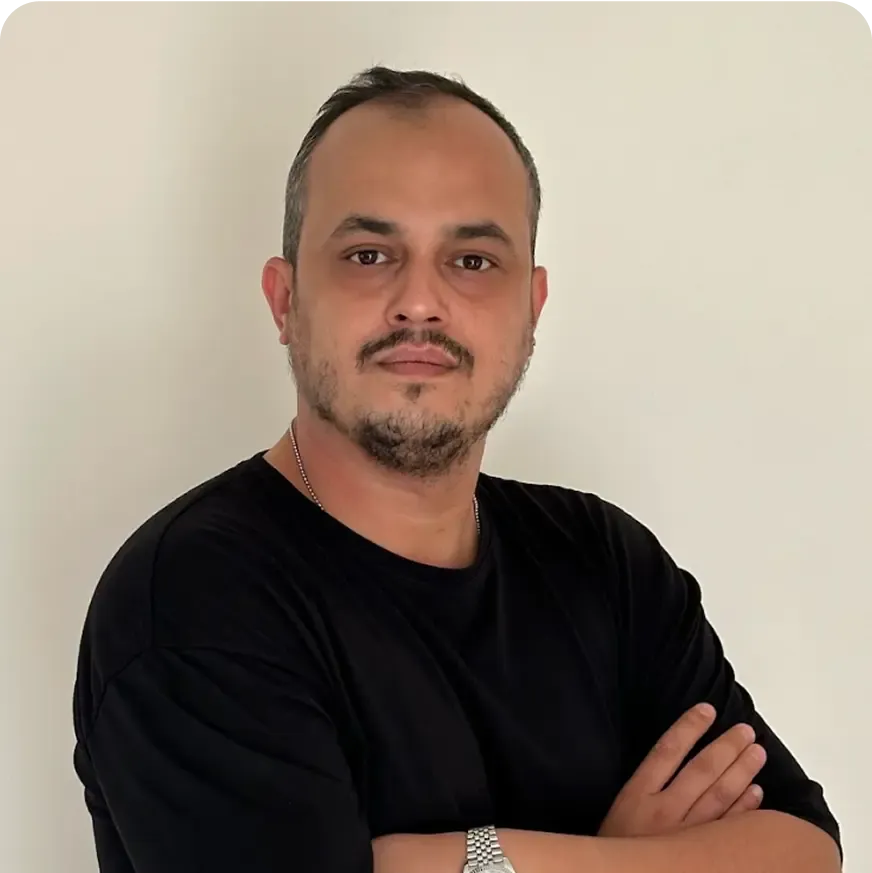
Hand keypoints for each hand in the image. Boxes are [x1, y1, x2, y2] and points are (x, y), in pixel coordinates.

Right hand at [598, 703, 766, 837]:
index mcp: (637, 794)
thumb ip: (646, 787)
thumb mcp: (621, 810)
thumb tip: (676, 756)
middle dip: (726, 747)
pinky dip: (744, 810)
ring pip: (719, 796)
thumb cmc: (617, 847)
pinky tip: (757, 794)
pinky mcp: (700, 856)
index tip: (707, 710)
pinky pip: (729, 829)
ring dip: (741, 772)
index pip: (667, 749)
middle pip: (701, 770)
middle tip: (746, 731)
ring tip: (757, 753)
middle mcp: (663, 811)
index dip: (689, 727)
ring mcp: (683, 836)